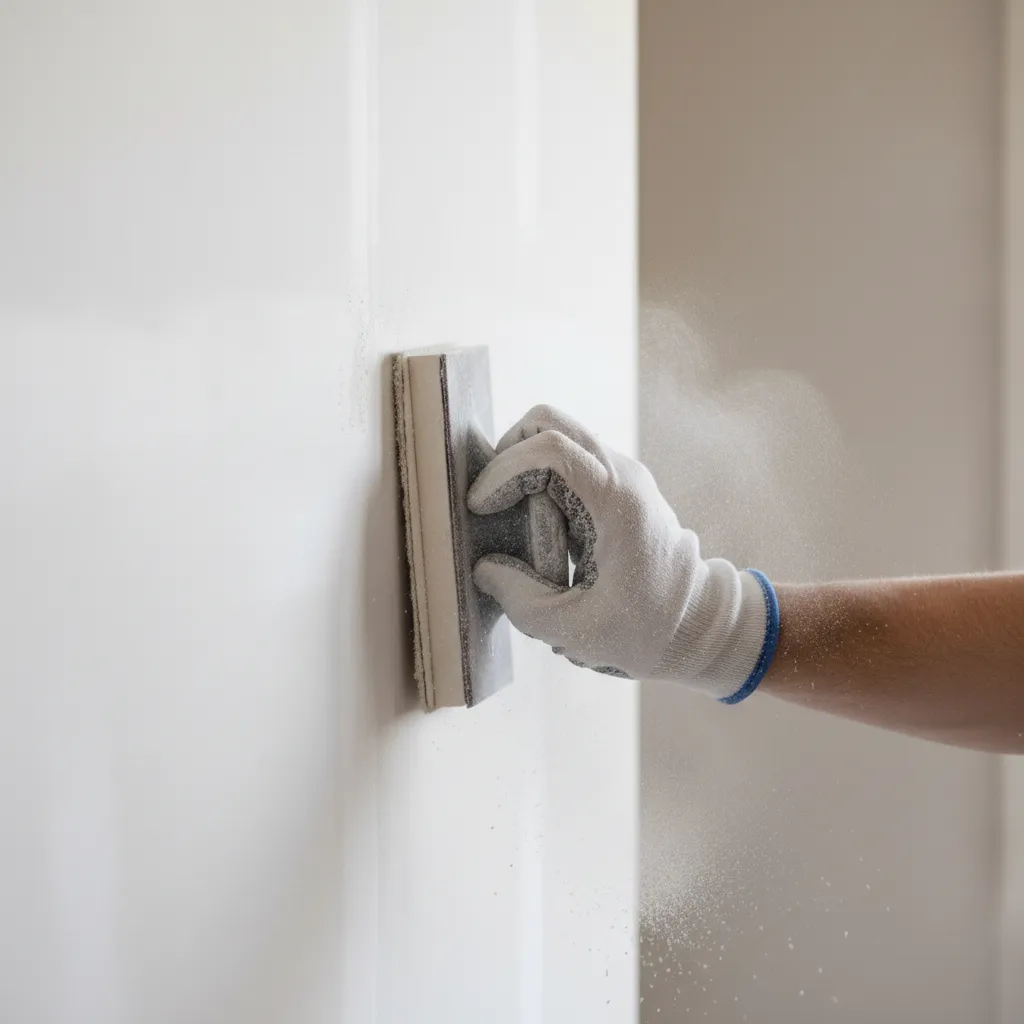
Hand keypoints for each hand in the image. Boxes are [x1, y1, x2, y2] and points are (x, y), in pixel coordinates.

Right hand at [467, 406, 778, 701]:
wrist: (700, 626)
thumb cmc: (646, 631)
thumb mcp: (573, 628)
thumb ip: (519, 599)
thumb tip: (484, 567)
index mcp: (617, 500)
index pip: (550, 449)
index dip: (503, 471)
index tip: (481, 508)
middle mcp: (623, 474)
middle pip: (550, 422)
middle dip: (508, 455)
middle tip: (492, 503)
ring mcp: (624, 475)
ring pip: (558, 437)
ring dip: (525, 469)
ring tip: (514, 522)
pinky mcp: (619, 487)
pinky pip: (570, 462)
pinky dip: (542, 482)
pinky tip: (538, 530)